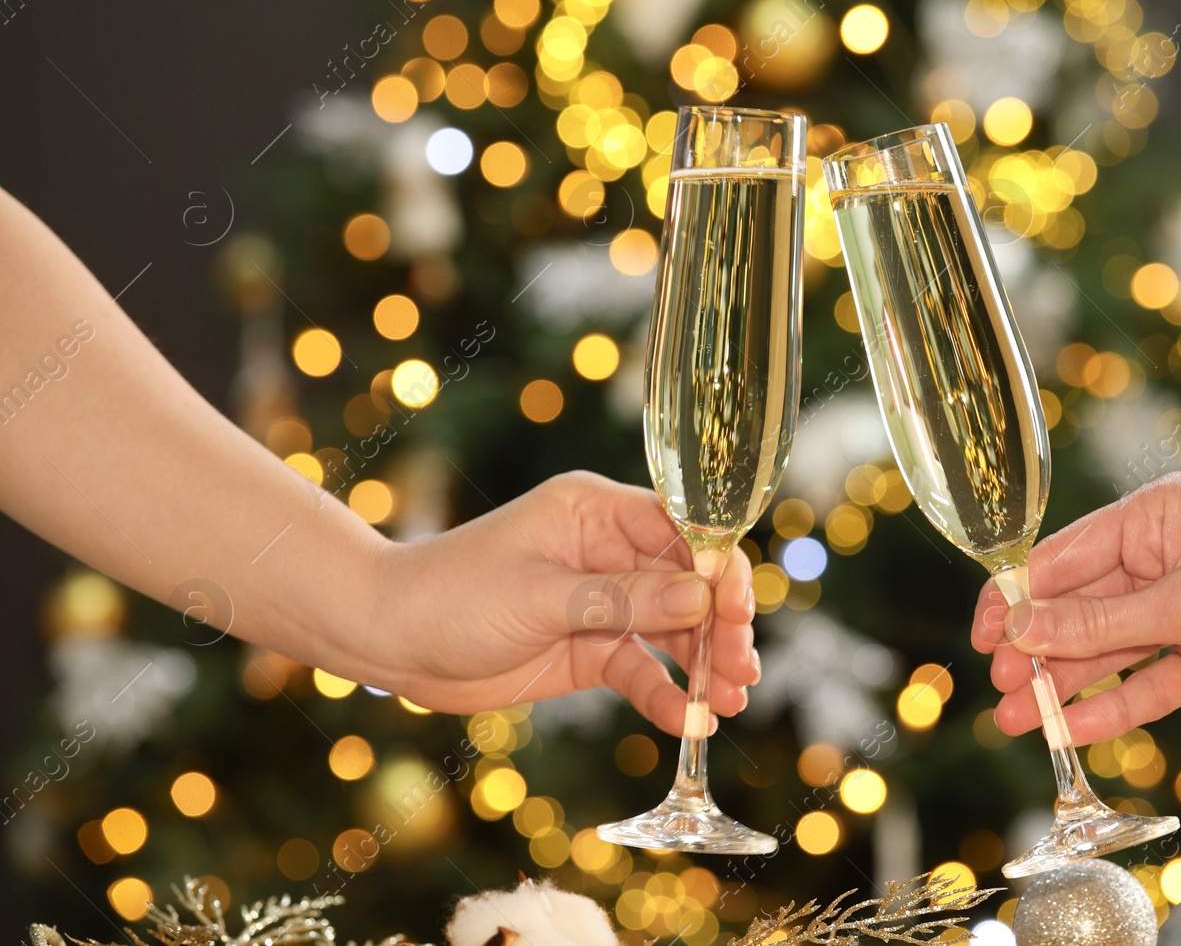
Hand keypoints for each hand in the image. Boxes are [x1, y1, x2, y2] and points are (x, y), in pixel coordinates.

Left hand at [367, 471, 758, 734]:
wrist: (388, 640)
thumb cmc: (453, 595)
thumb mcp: (541, 596)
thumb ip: (623, 598)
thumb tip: (702, 595)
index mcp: (596, 511)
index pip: (681, 530)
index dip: (717, 568)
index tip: (738, 609)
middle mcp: (609, 551)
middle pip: (688, 583)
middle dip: (719, 623)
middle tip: (742, 665)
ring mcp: (602, 602)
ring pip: (673, 629)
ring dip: (704, 663)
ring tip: (733, 699)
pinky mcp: (590, 649)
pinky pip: (641, 669)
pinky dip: (666, 693)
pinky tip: (689, 719)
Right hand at [971, 473, 1180, 743]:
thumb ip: (1101, 621)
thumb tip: (1024, 631)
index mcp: (1154, 517)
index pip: (1064, 558)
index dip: (1019, 599)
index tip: (982, 635)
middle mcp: (1164, 560)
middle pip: (1080, 609)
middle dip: (1038, 650)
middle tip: (999, 687)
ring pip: (1108, 651)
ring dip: (1065, 685)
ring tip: (1018, 720)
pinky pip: (1146, 682)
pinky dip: (1112, 706)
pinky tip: (1073, 728)